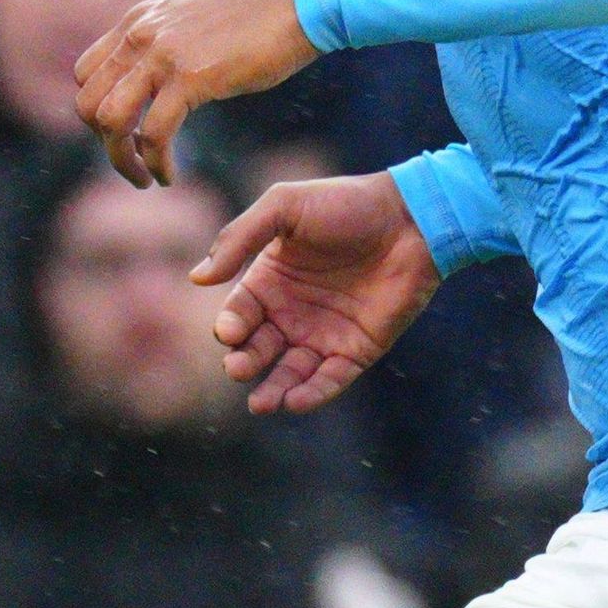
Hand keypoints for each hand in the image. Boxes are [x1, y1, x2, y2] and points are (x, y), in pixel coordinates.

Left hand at [74, 0, 315, 187]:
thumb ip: (169, 40)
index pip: (86, 74)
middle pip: (88, 101)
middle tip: (133, 163)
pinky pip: (155, 133)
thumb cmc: (261, 14)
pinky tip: (170, 176)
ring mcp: (163, 55)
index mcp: (139, 21)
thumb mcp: (196, 19)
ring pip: (111, 120)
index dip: (98, 111)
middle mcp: (140, 35)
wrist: (300, 1)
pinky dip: (157, 163)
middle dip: (104, 143)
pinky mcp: (191, 77)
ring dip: (122, 160)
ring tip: (146, 179)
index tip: (126, 134)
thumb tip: (166, 71)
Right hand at [199, 172, 440, 413]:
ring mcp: (324, 333)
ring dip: (273, 390)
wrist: (411, 217)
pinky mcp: (358, 349)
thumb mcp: (284, 206)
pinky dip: (314, 393)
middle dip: (244, 362)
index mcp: (270, 280)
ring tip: (262, 404)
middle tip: (238, 368)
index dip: (231, 326)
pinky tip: (296, 401)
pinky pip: (331, 379)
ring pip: (290, 372)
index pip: (239, 314)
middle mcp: (292, 312)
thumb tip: (197, 278)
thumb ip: (240, 238)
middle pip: (258, 349)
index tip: (231, 331)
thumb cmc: (346, 204)